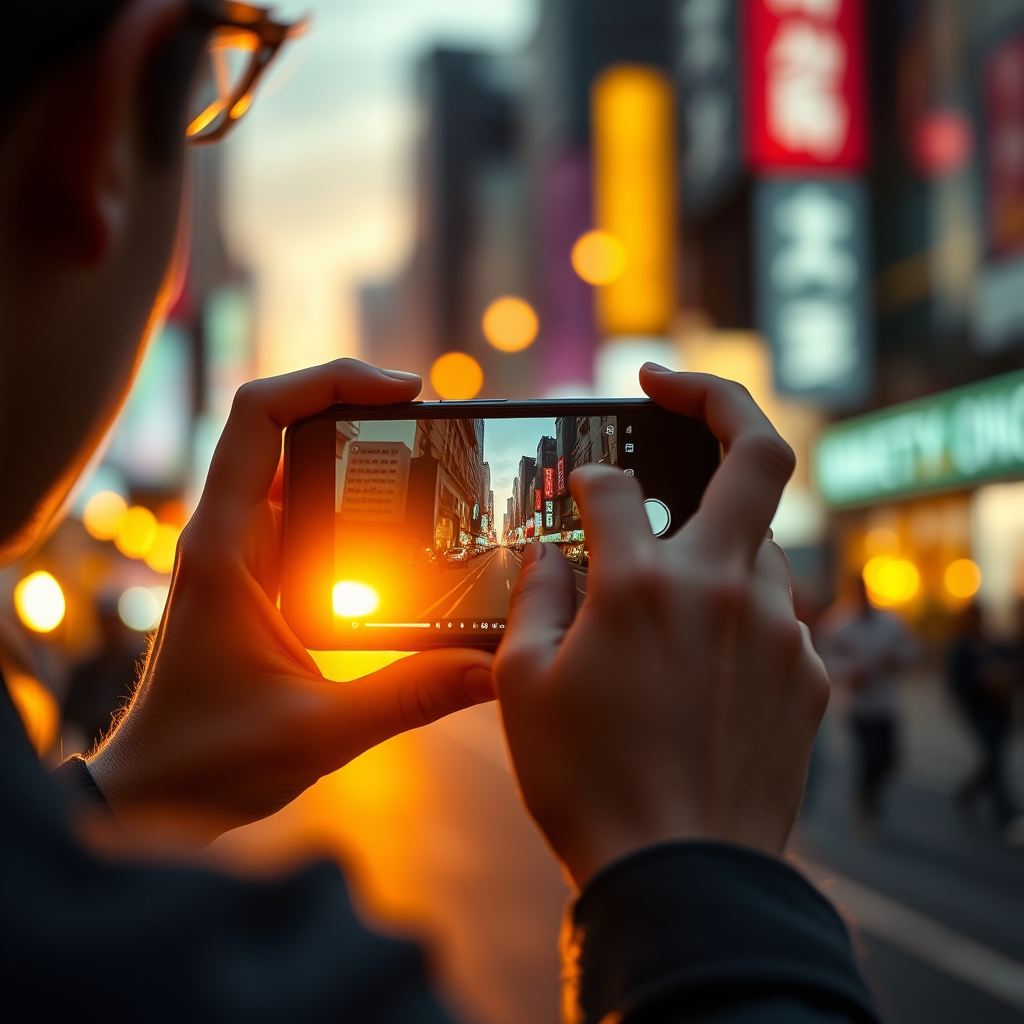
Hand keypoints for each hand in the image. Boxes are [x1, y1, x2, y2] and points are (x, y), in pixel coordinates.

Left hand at [88, 359, 493, 842]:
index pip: (257, 416)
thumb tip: (492, 667)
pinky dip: (348, 493)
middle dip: (355, 403)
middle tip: (431, 418)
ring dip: (352, 445)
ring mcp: (239, 552)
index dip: (328, 379)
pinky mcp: (256, 575)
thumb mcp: (323, 731)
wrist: (156, 789)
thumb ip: (412, 694)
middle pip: (281, 423)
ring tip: (426, 451)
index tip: (403, 391)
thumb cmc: (210, 760)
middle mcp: (226, 535)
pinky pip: (301, 508)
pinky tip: (398, 516)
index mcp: (226, 549)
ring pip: (291, 463)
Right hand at [495, 366, 828, 888]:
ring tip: (677, 585)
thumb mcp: (521, 685)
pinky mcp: (809, 674)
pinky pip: (778, 615)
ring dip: (720, 541)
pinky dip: (740, 613)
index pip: (611, 486)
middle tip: (672, 384)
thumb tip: (551, 551)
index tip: (575, 490)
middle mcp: (722, 589)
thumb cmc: (587, 784)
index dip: (584, 478)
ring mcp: (778, 629)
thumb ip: (537, 596)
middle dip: (717, 397)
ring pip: (765, 543)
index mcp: (641, 586)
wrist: (680, 878)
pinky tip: (706, 660)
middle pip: (757, 454)